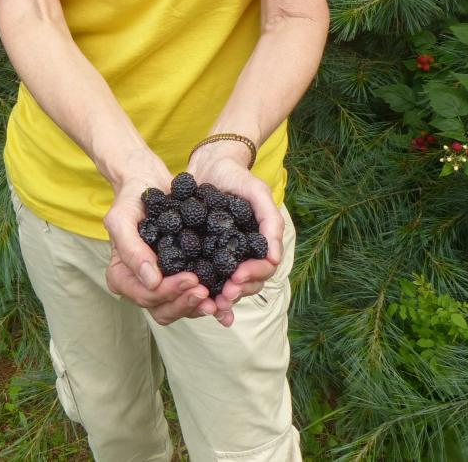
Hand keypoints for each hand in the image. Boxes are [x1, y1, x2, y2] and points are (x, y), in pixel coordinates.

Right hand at [102, 153, 214, 324]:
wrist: (148, 183)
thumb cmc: (131, 199)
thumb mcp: (122, 219)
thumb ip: (130, 249)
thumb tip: (151, 281)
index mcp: (121, 276)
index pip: (146, 295)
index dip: (169, 292)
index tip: (191, 279)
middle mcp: (140, 285)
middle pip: (162, 310)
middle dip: (185, 303)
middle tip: (206, 291)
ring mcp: (160, 283)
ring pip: (179, 309)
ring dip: (198, 306)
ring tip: (218, 298)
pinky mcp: (179, 275)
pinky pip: (191, 295)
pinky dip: (207, 299)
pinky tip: (223, 294)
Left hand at [187, 141, 283, 326]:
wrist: (208, 163)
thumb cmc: (237, 177)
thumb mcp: (258, 193)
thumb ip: (270, 221)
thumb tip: (275, 258)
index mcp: (258, 244)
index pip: (263, 269)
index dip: (253, 276)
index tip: (238, 278)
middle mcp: (241, 254)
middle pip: (245, 284)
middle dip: (236, 293)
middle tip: (223, 296)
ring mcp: (220, 255)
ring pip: (225, 285)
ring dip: (219, 298)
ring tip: (209, 305)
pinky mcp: (198, 253)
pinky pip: (202, 275)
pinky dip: (200, 290)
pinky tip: (192, 300)